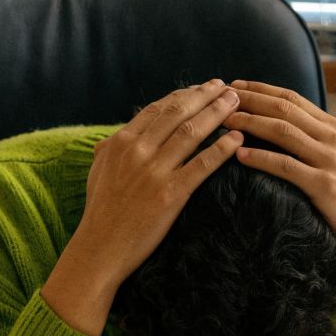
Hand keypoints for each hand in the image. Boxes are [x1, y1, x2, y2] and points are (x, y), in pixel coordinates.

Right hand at [41, 79, 243, 335]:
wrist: (99, 247)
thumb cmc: (101, 211)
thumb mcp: (99, 171)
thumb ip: (109, 149)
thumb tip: (115, 136)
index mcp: (120, 141)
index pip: (158, 109)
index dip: (184, 95)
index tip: (203, 87)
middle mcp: (137, 150)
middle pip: (178, 113)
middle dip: (206, 96)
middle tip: (227, 87)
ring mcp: (154, 171)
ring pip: (192, 132)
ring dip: (217, 113)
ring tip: (236, 104)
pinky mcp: (170, 194)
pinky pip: (202, 165)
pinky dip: (222, 149)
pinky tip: (237, 138)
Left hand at [224, 80, 335, 263]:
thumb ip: (314, 139)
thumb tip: (280, 126)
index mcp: (334, 127)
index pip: (292, 98)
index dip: (260, 89)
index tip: (235, 85)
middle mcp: (333, 138)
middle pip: (283, 109)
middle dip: (249, 100)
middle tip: (221, 98)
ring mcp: (330, 160)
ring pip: (282, 131)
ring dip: (249, 123)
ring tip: (224, 122)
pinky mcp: (324, 185)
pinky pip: (285, 166)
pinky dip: (260, 158)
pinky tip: (239, 156)